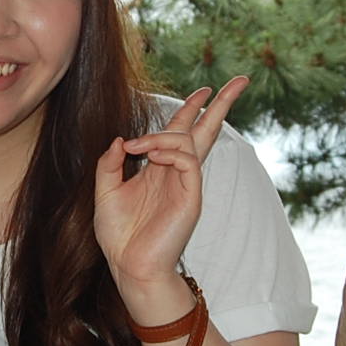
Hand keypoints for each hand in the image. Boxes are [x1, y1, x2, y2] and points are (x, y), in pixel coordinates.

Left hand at [93, 78, 246, 299]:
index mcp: (160, 169)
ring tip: (139, 147)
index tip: (205, 90)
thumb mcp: (105, 191)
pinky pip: (187, 160)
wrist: (129, 266)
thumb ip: (110, 163)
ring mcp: (186, 183)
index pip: (182, 131)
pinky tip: (151, 155)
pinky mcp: (190, 195)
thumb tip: (120, 139)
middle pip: (206, 129)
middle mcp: (177, 172)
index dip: (192, 108)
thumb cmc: (119, 234)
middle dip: (223, 104)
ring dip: (162, 134)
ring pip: (189, 140)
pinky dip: (170, 149)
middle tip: (241, 80)